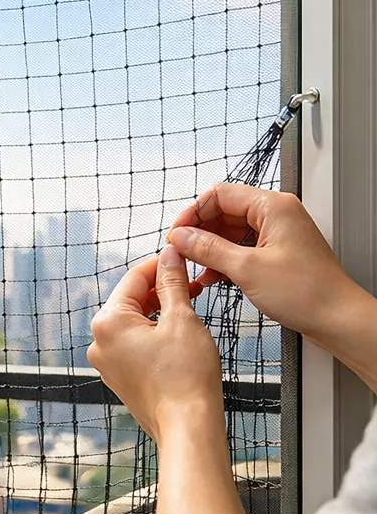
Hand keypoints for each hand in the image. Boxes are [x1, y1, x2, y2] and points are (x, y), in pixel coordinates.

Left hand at [88, 246, 223, 442]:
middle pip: (130, 300)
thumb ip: (172, 283)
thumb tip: (170, 256)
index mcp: (108, 322)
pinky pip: (133, 345)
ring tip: (189, 306)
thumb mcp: (182, 319)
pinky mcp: (118, 377)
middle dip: (161, 289)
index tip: (181, 257)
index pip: (134, 278)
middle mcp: (99, 341)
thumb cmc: (185, 376)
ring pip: (133, 323)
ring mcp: (106, 362)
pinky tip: (177, 333)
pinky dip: (153, 334)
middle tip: (191, 282)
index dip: (161, 264)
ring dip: (159, 311)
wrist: (186, 427)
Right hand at [166, 184, 355, 341]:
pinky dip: (223, 260)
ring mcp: (277, 233)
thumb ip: (208, 249)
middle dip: (199, 232)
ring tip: (194, 268)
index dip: (193, 214)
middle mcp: (276, 215)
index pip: (219, 195)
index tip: (176, 235)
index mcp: (273, 207)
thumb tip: (182, 237)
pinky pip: (241, 247)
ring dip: (209, 249)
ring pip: (230, 232)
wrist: (337, 318)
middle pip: (224, 212)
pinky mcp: (276, 252)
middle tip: (181, 253)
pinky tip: (212, 277)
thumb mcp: (247, 269)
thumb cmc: (308, 292)